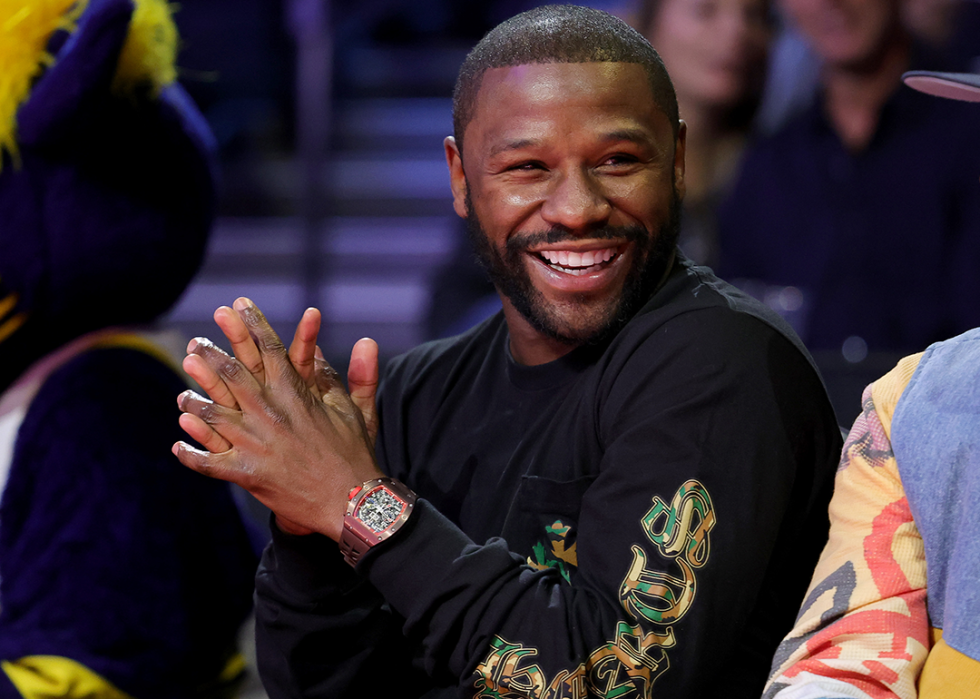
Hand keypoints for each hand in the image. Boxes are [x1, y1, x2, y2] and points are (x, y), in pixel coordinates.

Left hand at [173, 298, 383, 540]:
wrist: (349, 501)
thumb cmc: (355, 454)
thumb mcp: (358, 410)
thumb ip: (358, 374)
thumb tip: (366, 341)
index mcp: (294, 393)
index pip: (269, 348)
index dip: (252, 324)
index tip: (238, 305)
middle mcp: (268, 412)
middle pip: (231, 374)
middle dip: (211, 354)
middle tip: (196, 342)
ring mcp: (253, 443)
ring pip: (211, 415)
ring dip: (193, 402)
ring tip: (182, 394)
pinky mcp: (245, 473)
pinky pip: (208, 462)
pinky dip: (191, 454)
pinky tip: (179, 445)